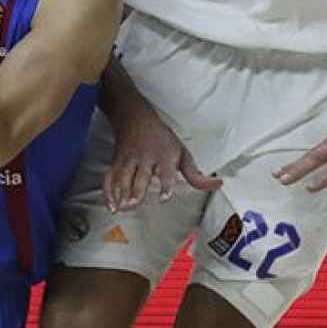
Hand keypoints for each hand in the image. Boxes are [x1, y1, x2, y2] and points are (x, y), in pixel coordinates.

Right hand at [103, 103, 220, 211]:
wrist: (136, 119)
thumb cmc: (161, 139)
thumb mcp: (182, 153)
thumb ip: (196, 175)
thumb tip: (217, 184)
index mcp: (164, 156)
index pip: (165, 171)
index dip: (165, 185)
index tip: (164, 198)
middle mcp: (146, 159)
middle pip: (140, 176)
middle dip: (137, 190)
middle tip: (135, 203)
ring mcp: (129, 161)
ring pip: (123, 178)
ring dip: (122, 193)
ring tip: (123, 208)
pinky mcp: (117, 163)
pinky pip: (110, 178)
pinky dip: (109, 192)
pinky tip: (112, 205)